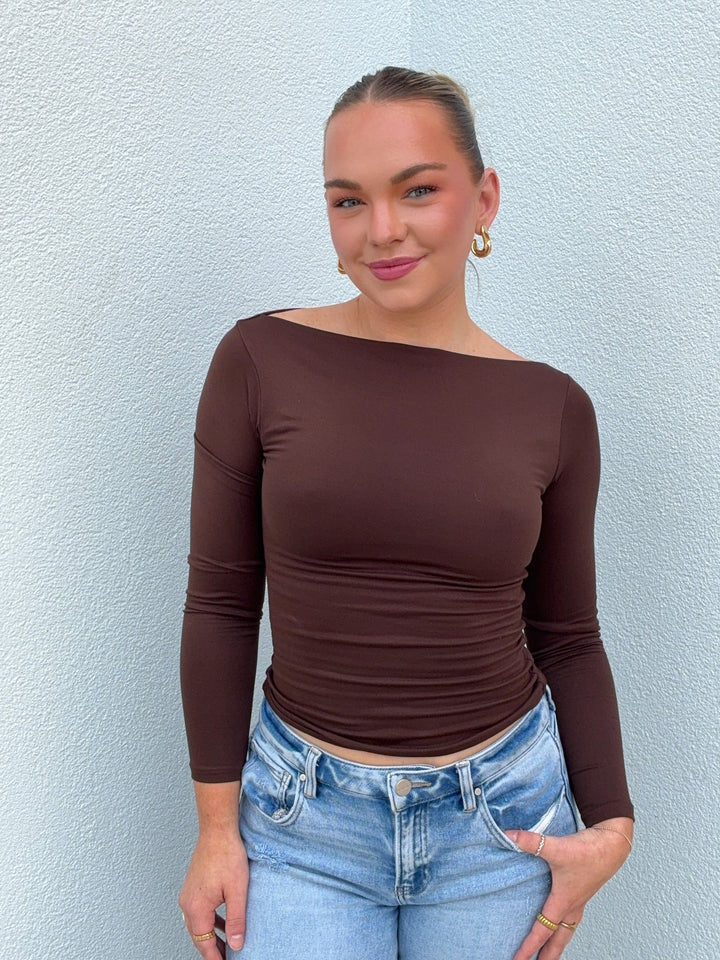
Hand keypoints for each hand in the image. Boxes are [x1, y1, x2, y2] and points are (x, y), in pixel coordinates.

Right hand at [179, 831, 248, 957]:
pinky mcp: (193, 887)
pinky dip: (210, 922)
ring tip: (226, 947)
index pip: (204, 944)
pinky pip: (199, 912)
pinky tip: (222, 924)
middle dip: (212, 950)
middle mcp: (187, 904)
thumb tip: (235, 945)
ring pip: (198, 925)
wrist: (217, 830)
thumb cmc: (227, 855)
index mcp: (196, 908)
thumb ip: (236, 921)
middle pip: (198, 937)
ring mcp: (188, 895)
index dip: (215, 958)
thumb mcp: (237, 891)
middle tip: (227, 958)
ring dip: (211, 937)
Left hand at [505, 818, 632, 959]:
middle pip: (558, 940)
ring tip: (549, 952)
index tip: (518, 959)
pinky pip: (572, 916)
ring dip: (557, 943)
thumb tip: (508, 836)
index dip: (529, 947)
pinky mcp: (583, 890)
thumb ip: (530, 842)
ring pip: (567, 930)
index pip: (542, 931)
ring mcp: (579, 899)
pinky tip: (561, 919)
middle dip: (547, 956)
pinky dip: (565, 925)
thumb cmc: (589, 851)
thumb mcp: (556, 847)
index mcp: (563, 902)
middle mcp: (572, 905)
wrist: (613, 844)